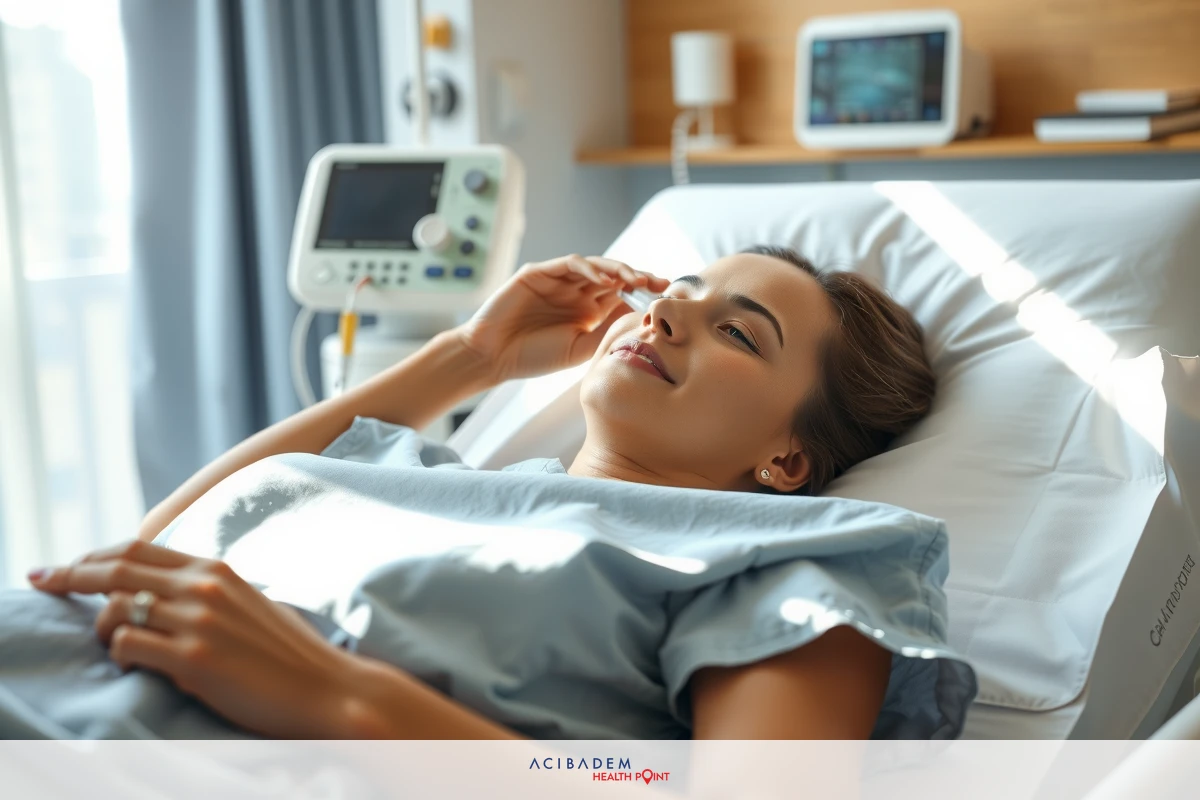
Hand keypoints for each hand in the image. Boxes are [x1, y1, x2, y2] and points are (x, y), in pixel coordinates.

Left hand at [27, 539, 367, 738]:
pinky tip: (135, 667)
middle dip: (69, 573)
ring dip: (100, 628)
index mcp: (217, 569)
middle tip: (41, 580)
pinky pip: (127, 647)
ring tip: (114, 646)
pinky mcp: (194, 660)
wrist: (328, 688)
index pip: (138, 549)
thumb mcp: (248, 604)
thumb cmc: (289, 654)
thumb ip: (206, 591)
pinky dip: (119, 656)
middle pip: (115, 567)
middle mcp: (205, 587)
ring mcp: (199, 622)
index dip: (92, 555)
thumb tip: (159, 594)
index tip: (64, 565)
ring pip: (115, 609)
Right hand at [455, 254, 670, 381]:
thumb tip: (642, 316)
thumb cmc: (534, 357)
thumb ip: (608, 331)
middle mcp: (575, 292)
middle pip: (614, 276)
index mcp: (587, 311)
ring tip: (637, 279)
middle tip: (660, 283)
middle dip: (639, 278)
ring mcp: (558, 280)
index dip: (644, 294)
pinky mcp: (539, 272)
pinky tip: (605, 278)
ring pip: (595, 266)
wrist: (493, 356)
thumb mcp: (581, 349)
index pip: (621, 295)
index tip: (666, 299)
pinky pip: (569, 264)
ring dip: (618, 270)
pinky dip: (589, 268)